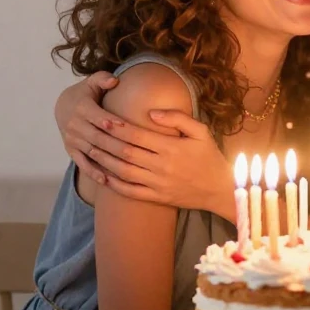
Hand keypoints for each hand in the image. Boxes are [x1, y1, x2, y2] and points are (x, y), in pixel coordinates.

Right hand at [55, 72, 124, 183]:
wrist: (62, 107)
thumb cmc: (86, 93)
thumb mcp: (92, 82)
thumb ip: (103, 79)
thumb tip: (114, 80)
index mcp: (82, 107)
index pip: (98, 116)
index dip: (111, 122)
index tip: (126, 128)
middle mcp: (75, 125)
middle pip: (97, 137)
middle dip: (115, 145)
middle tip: (134, 153)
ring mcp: (72, 140)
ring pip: (92, 152)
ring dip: (107, 162)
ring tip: (125, 170)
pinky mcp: (71, 151)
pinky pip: (83, 164)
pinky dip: (94, 172)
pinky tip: (107, 181)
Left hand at [91, 109, 235, 218]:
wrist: (220, 189)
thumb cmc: (210, 156)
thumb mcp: (201, 131)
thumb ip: (178, 118)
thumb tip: (152, 112)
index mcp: (171, 147)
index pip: (137, 135)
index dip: (118, 127)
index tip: (103, 118)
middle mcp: (162, 166)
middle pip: (126, 152)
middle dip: (106, 142)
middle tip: (90, 132)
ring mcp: (158, 184)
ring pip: (124, 172)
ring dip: (105, 161)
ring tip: (91, 151)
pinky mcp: (157, 197)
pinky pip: (130, 191)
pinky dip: (114, 185)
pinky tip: (103, 176)